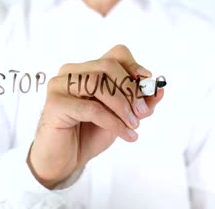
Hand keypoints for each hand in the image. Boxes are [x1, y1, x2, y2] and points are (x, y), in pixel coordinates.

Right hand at [27, 45, 163, 187]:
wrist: (65, 160)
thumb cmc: (90, 134)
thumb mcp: (122, 116)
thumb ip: (140, 103)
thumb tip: (160, 90)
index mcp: (87, 69)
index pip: (115, 54)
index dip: (134, 66)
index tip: (148, 85)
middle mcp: (71, 72)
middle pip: (107, 65)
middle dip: (130, 89)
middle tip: (142, 112)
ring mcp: (60, 85)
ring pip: (97, 83)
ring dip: (122, 105)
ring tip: (134, 125)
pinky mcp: (55, 104)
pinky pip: (91, 108)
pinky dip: (113, 122)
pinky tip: (126, 135)